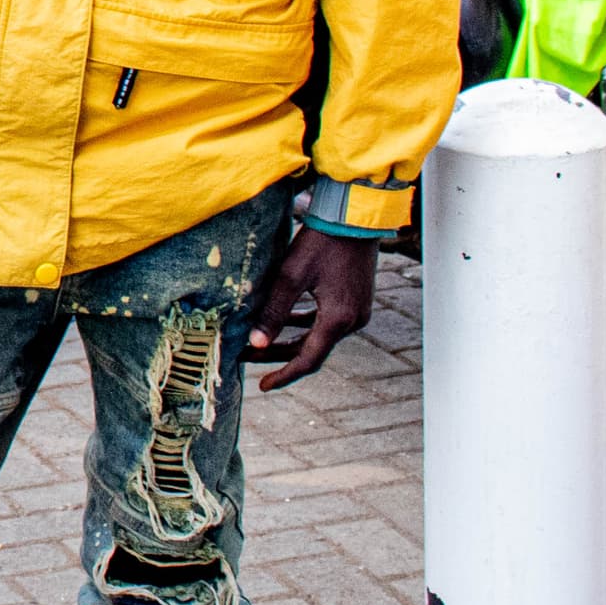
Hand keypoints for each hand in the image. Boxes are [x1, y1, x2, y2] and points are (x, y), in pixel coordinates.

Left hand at [247, 222, 378, 389]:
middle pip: (311, 349)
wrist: (354, 218)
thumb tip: (255, 344)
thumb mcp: (291, 276)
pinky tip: (285, 319)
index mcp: (339, 320)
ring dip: (290, 339)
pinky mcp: (356, 300)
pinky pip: (327, 321)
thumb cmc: (322, 242)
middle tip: (247, 357)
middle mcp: (353, 321)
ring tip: (259, 340)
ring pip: (318, 336)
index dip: (284, 375)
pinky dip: (305, 324)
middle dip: (278, 355)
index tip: (263, 386)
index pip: (308, 360)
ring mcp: (357, 311)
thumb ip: (273, 312)